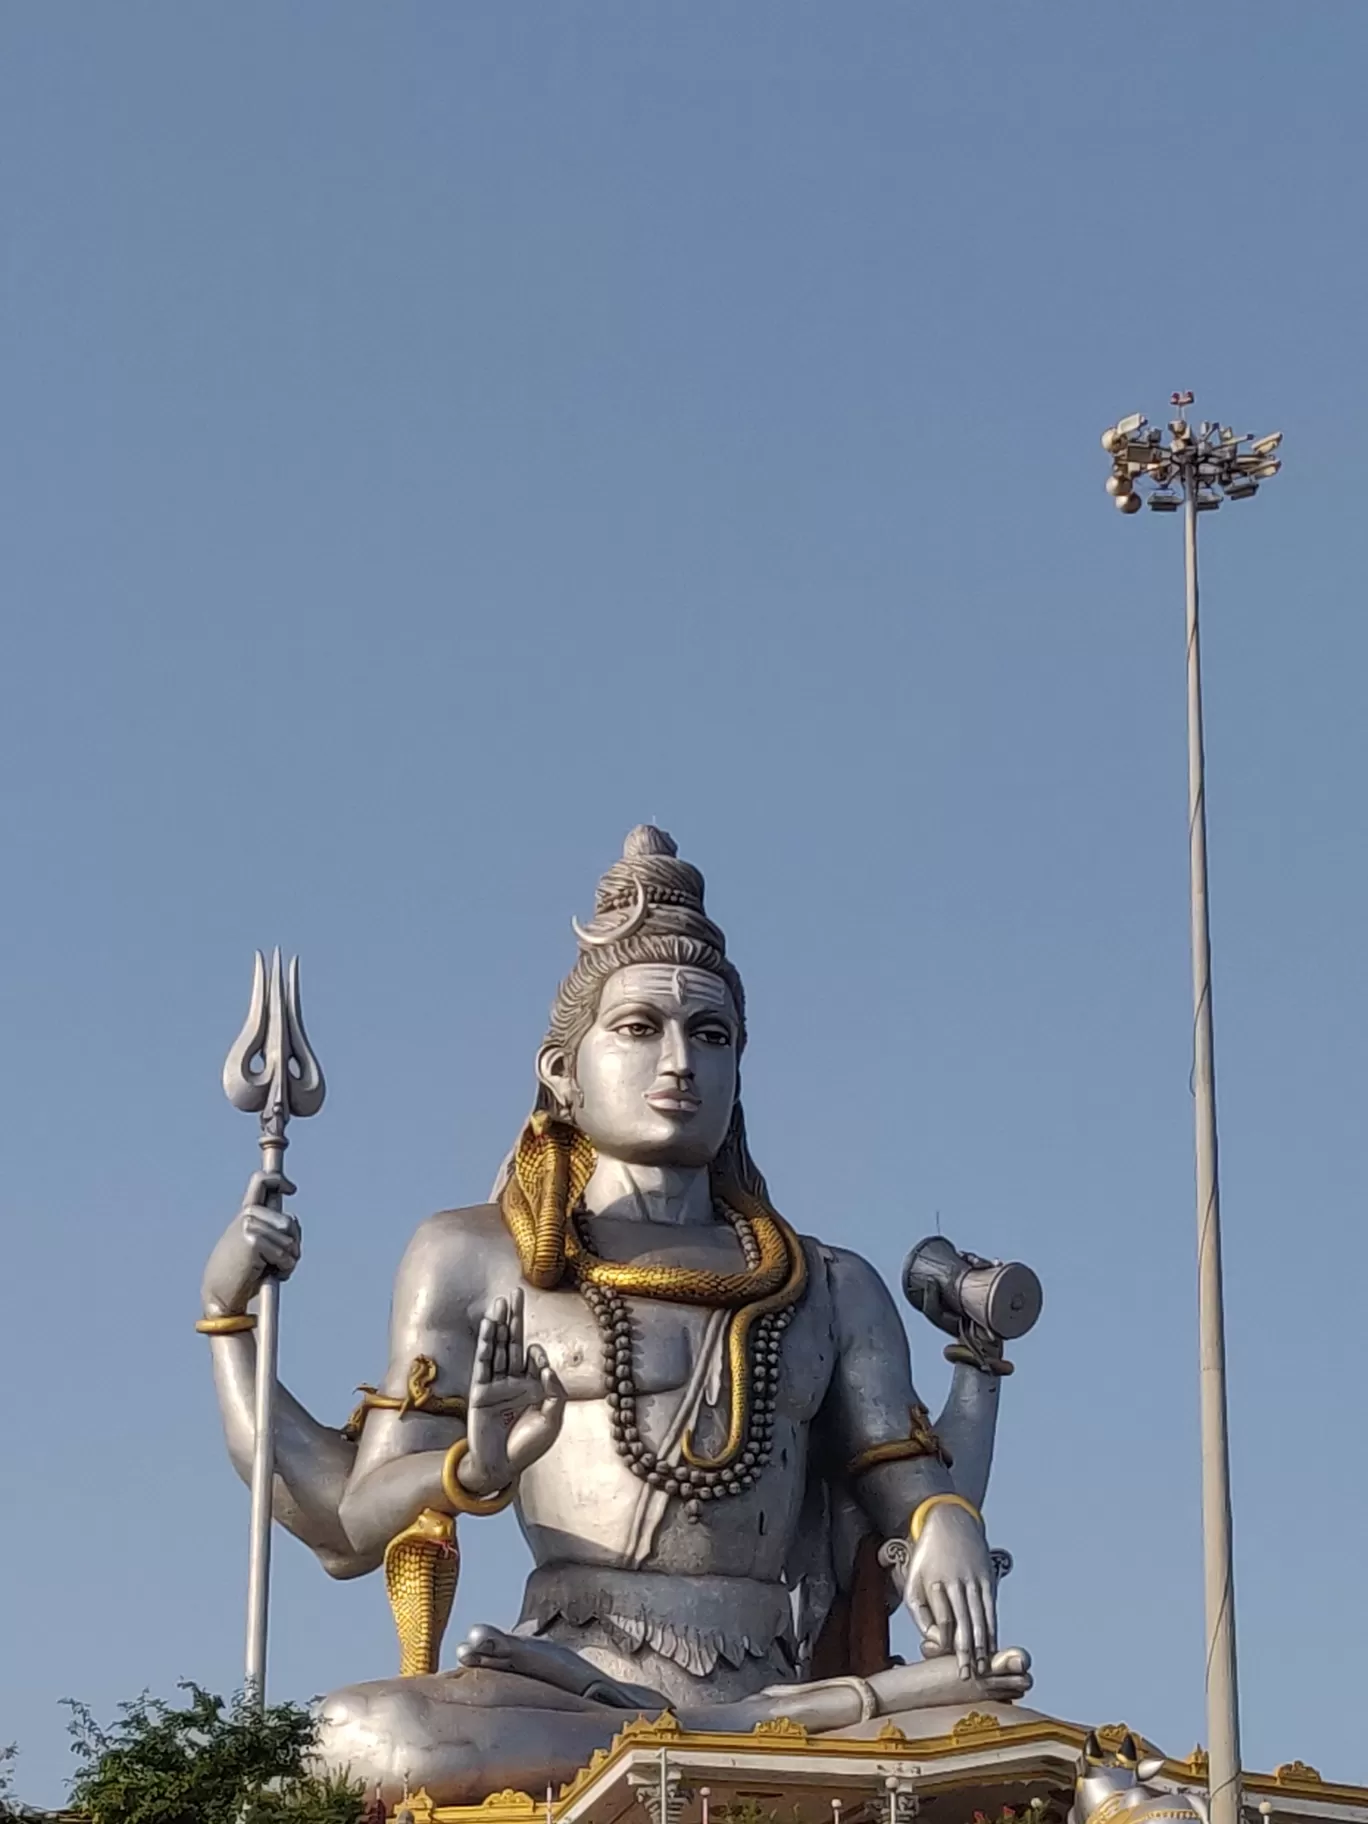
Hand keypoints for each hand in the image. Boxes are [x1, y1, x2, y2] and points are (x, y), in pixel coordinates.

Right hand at [200, 1171, 300, 1314]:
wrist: (221, 1295)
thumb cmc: (242, 1274)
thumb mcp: (260, 1247)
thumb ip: (275, 1230)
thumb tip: (292, 1222)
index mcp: (246, 1213)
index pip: (261, 1182)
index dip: (279, 1180)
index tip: (292, 1189)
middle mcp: (248, 1215)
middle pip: (290, 1222)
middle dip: (293, 1245)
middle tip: (279, 1263)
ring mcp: (249, 1225)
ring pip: (290, 1240)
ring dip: (289, 1260)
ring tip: (270, 1270)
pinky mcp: (253, 1240)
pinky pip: (285, 1254)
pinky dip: (283, 1268)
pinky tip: (268, 1275)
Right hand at [458, 1289, 565, 1494]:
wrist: (503, 1468)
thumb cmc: (529, 1446)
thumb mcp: (552, 1420)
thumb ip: (555, 1392)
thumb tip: (546, 1367)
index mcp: (531, 1385)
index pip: (532, 1357)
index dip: (536, 1352)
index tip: (536, 1354)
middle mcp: (512, 1381)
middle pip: (513, 1342)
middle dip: (514, 1319)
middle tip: (514, 1293)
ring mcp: (495, 1385)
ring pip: (497, 1349)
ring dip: (498, 1326)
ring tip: (500, 1302)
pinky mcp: (480, 1393)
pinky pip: (483, 1365)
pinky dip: (486, 1346)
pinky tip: (488, 1328)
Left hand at [905, 1501, 997, 1679]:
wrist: (951, 1523)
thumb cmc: (927, 1559)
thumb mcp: (913, 1581)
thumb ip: (920, 1613)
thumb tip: (934, 1641)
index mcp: (936, 1582)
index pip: (945, 1621)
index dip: (947, 1644)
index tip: (948, 1664)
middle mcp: (957, 1582)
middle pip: (965, 1623)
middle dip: (967, 1653)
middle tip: (968, 1677)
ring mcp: (975, 1580)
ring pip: (980, 1618)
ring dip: (982, 1646)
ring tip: (982, 1669)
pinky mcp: (988, 1579)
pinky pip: (991, 1609)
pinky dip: (992, 1630)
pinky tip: (992, 1647)